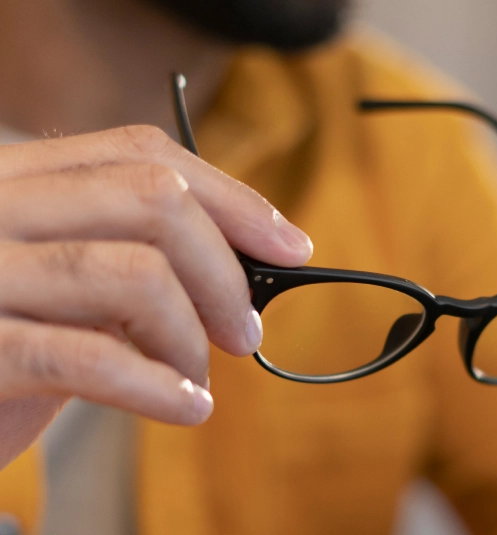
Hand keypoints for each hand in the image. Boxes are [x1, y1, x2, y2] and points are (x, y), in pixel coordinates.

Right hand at [0, 126, 312, 468]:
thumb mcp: (57, 285)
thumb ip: (128, 259)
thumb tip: (247, 268)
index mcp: (12, 176)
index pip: (140, 153)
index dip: (231, 197)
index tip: (290, 246)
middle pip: (154, 199)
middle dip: (225, 270)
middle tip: (245, 330)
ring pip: (136, 272)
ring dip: (192, 336)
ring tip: (198, 379)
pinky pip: (92, 357)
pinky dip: (159, 386)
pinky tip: (186, 407)